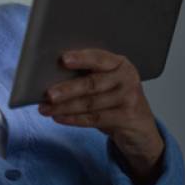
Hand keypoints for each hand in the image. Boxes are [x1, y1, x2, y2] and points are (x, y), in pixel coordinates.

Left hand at [37, 48, 165, 181]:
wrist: (139, 127)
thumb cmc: (115, 100)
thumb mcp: (106, 83)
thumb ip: (87, 76)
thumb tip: (50, 76)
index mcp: (119, 63)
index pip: (99, 58)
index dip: (80, 59)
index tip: (63, 59)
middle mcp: (127, 78)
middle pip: (93, 83)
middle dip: (67, 89)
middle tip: (48, 93)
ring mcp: (129, 98)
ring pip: (91, 103)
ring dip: (64, 107)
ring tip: (45, 108)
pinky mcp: (126, 118)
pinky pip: (95, 119)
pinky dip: (74, 119)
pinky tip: (59, 118)